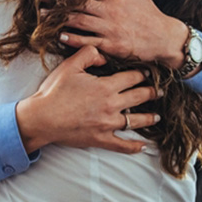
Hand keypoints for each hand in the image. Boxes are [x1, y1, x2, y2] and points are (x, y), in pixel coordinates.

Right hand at [16, 45, 158, 153]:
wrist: (42, 118)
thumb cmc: (54, 92)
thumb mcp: (69, 66)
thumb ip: (89, 54)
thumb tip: (104, 56)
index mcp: (106, 86)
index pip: (132, 77)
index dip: (142, 73)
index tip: (148, 72)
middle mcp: (112, 105)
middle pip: (139, 97)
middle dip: (151, 92)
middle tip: (159, 91)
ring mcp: (108, 124)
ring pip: (136, 121)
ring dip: (149, 117)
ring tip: (157, 116)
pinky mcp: (101, 139)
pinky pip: (122, 145)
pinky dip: (134, 147)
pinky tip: (143, 146)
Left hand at [58, 0, 188, 67]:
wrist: (164, 38)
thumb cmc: (150, 14)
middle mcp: (110, 12)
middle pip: (79, 3)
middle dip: (59, 0)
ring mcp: (109, 29)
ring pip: (80, 21)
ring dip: (60, 18)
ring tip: (43, 15)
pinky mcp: (110, 46)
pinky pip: (88, 42)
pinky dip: (73, 39)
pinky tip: (60, 35)